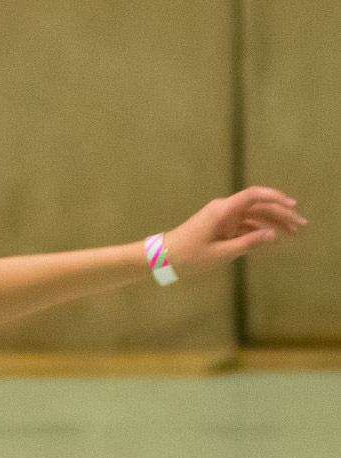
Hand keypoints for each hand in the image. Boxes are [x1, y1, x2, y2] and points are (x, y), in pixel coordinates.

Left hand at [164, 187, 306, 275]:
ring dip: (271, 224)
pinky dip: (257, 232)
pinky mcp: (219, 228)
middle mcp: (224, 210)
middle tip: (300, 226)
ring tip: (290, 235)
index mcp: (223, 210)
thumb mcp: (219, 254)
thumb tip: (271, 235)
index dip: (275, 197)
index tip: (293, 206)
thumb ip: (247, 243)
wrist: (161, 258)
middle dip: (280, 215)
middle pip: (258, 207)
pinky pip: (243, 226)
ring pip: (252, 217)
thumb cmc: (187, 256)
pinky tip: (271, 240)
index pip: (254, 196)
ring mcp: (222, 218)